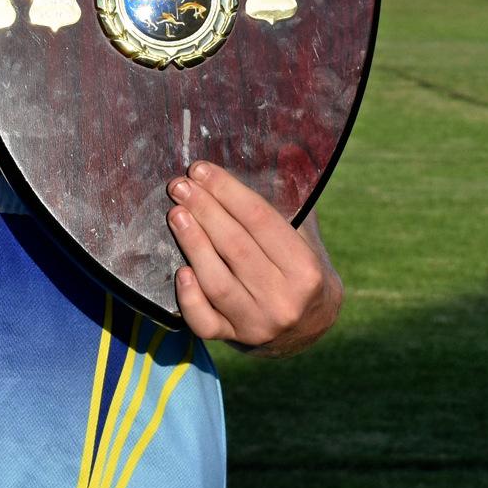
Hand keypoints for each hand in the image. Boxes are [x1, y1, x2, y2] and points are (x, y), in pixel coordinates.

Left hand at [165, 160, 340, 355]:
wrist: (311, 327)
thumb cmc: (302, 268)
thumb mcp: (308, 236)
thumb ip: (293, 200)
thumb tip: (285, 149)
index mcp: (306, 270)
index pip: (260, 221)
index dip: (227, 191)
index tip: (202, 170)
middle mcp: (283, 300)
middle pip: (236, 248)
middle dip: (204, 210)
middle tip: (180, 185)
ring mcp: (257, 324)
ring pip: (217, 282)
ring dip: (192, 245)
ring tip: (176, 214)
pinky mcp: (235, 339)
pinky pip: (205, 323)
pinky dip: (190, 299)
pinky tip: (180, 272)